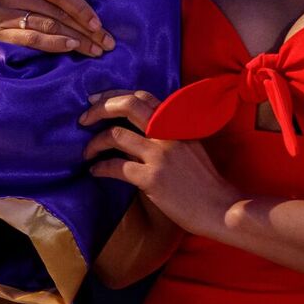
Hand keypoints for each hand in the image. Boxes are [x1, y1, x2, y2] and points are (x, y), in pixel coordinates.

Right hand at [0, 0, 113, 55]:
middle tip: (105, 43)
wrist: (0, 24)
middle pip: (55, 12)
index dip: (80, 7)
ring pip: (48, 26)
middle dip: (84, 30)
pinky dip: (54, 44)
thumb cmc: (29, 2)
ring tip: (94, 50)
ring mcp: (2, 13)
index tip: (99, 24)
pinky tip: (71, 48)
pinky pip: (32, 39)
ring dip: (76, 40)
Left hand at [81, 89, 243, 240]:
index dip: (114, 95)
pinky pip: (116, 167)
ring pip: (115, 135)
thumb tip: (135, 129)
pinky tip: (95, 172)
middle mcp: (168, 132)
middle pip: (126, 105)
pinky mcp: (152, 178)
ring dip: (94, 143)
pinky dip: (100, 168)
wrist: (221, 208)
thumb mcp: (190, 145)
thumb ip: (166, 132)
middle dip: (98, 108)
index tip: (95, 99)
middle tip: (82, 119)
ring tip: (86, 152)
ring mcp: (160, 154)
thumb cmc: (205, 181)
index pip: (141, 95)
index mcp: (177, 122)